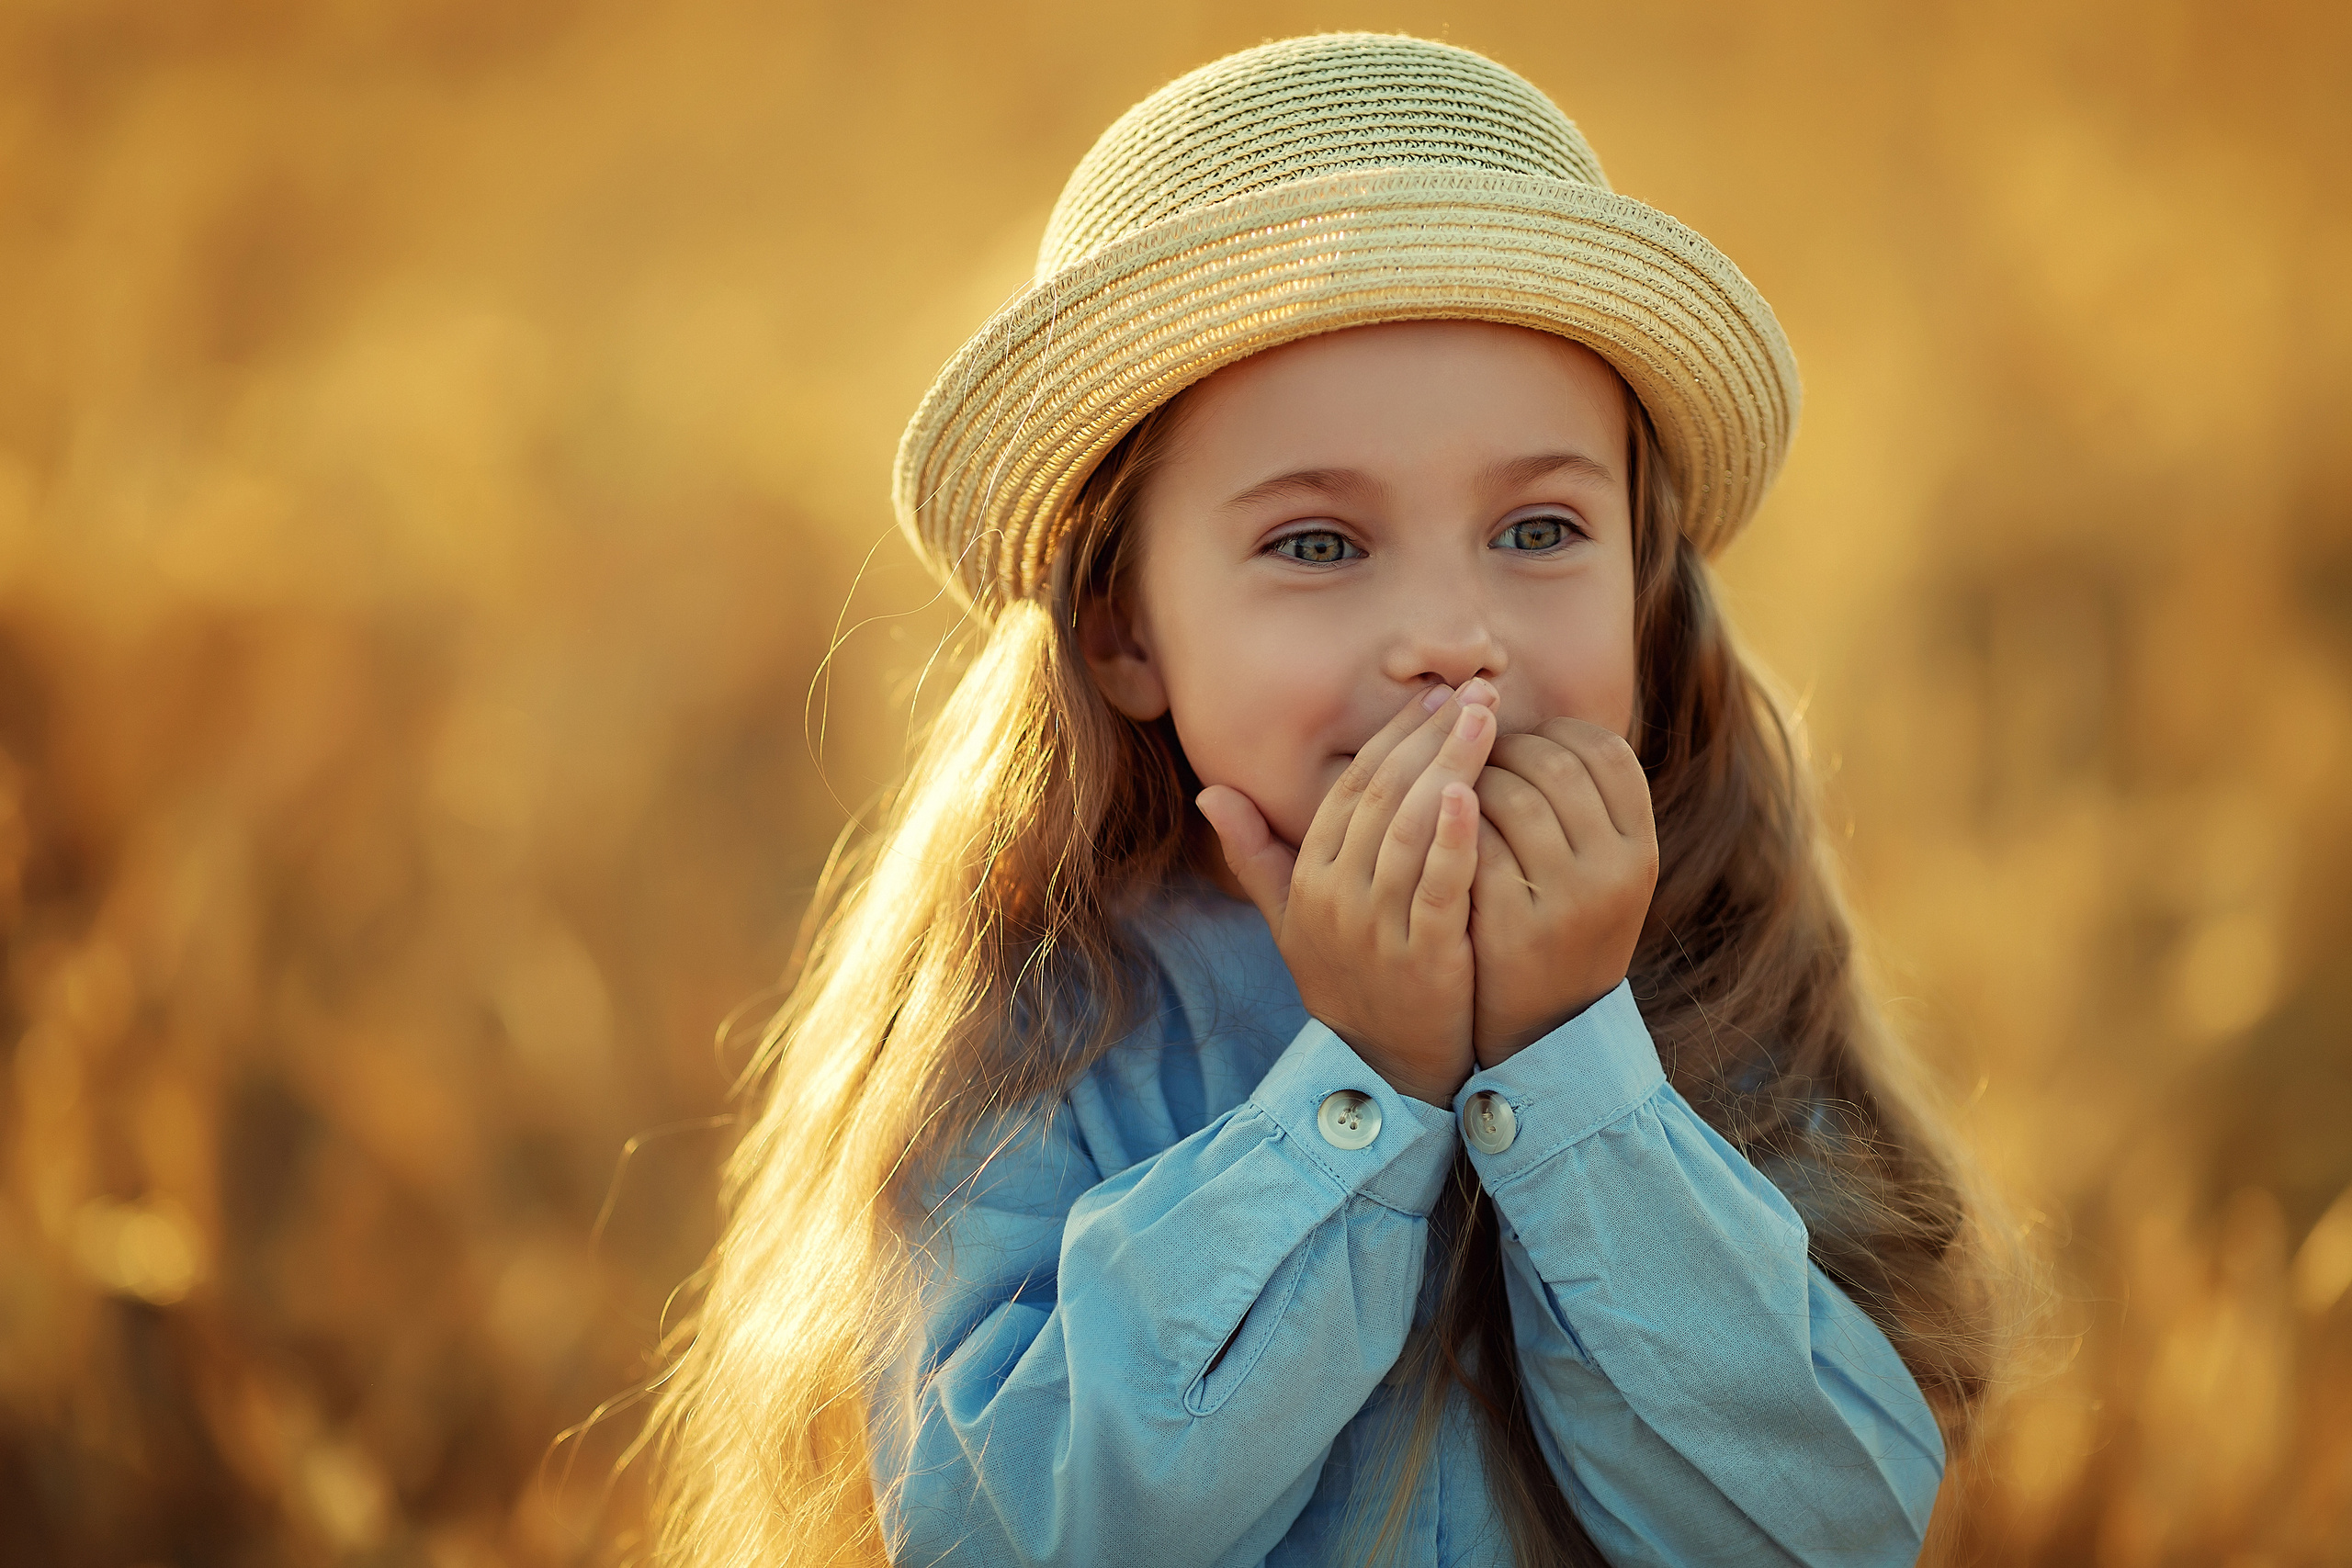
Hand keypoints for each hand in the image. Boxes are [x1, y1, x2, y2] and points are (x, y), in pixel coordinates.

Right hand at [1197, 681, 1499, 1103]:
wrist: (1381, 1071)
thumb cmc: (1344, 983)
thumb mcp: (1292, 920)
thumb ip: (1256, 854)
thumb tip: (1209, 793)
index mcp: (1309, 877)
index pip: (1350, 788)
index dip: (1392, 736)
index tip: (1436, 696)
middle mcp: (1334, 897)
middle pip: (1381, 796)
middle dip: (1429, 735)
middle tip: (1474, 688)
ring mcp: (1376, 928)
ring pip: (1409, 831)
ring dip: (1448, 766)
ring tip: (1488, 720)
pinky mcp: (1422, 958)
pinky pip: (1435, 888)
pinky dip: (1452, 840)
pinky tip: (1474, 794)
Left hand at [1469, 718, 1658, 1067]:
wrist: (1544, 1029)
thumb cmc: (1564, 928)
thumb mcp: (1601, 871)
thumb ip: (1583, 806)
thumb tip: (1528, 722)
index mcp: (1642, 848)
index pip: (1605, 751)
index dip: (1556, 733)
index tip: (1522, 738)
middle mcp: (1615, 870)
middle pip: (1554, 765)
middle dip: (1504, 748)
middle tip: (1472, 753)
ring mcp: (1567, 899)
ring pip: (1511, 797)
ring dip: (1472, 777)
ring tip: (1451, 782)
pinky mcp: (1514, 925)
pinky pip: (1475, 844)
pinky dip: (1451, 821)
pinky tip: (1434, 820)